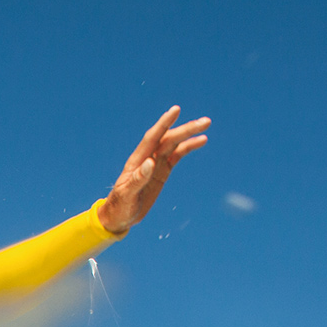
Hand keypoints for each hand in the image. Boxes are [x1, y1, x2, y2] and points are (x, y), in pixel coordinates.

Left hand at [99, 107, 211, 236]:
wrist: (120, 216)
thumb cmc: (120, 205)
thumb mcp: (127, 194)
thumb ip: (138, 179)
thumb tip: (151, 162)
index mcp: (137, 160)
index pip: (152, 137)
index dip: (164, 123)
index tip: (176, 110)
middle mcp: (148, 157)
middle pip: (168, 138)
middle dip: (186, 129)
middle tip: (205, 121)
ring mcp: (156, 163)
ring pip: (175, 144)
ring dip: (190, 134)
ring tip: (206, 125)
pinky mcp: (163, 171)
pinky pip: (177, 155)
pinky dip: (189, 147)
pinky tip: (201, 140)